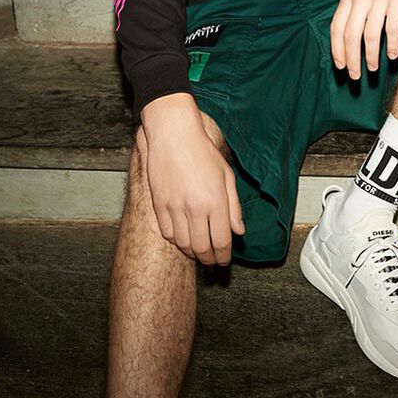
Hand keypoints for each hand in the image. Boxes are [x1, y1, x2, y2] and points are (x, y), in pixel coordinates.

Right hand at [141, 93, 244, 265]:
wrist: (173, 134)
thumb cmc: (202, 152)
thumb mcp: (227, 176)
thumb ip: (234, 207)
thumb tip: (239, 232)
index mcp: (216, 201)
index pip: (221, 242)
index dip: (223, 257)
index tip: (224, 262)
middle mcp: (195, 207)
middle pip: (202, 248)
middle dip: (209, 260)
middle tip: (212, 262)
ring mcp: (174, 207)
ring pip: (183, 244)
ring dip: (192, 253)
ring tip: (199, 252)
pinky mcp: (158, 204)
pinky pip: (167, 233)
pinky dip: (175, 241)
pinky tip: (182, 238)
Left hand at [330, 0, 397, 77]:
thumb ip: (354, 1)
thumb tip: (350, 24)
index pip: (336, 28)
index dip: (337, 50)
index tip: (340, 66)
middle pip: (350, 36)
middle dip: (351, 60)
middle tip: (354, 77)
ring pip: (370, 36)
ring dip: (370, 57)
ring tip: (373, 69)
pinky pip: (392, 28)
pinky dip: (391, 45)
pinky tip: (392, 56)